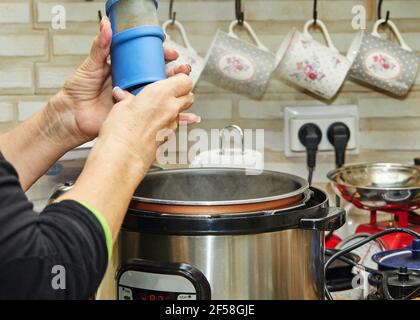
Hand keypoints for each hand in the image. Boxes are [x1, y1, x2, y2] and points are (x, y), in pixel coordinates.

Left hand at [49, 16, 197, 147]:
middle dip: (175, 71)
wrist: (72, 116)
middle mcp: (133, 84)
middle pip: (161, 75)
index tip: (169, 51)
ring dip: (178, 90)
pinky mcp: (137, 116)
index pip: (148, 59)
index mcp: (125, 70)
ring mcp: (137, 100)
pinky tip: (187, 114)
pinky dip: (175, 117)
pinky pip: (158, 115)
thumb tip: (106, 25)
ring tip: (187, 86)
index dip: (161, 54)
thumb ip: (100, 46)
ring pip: (163, 94)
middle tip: (182, 68)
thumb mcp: (90, 65)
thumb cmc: (78, 91)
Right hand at [98, 74, 193, 167]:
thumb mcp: (120, 107)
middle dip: (182, 92)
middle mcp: (171, 108)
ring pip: (183, 111)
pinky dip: (169, 121)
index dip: (180, 77)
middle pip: (189, 95)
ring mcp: (172, 125)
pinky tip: (156, 123)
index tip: (173, 76)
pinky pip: (175, 125)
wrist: (123, 159)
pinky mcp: (169, 138)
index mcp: (160, 94)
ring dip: (176, 107)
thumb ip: (127, 98)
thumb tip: (124, 96)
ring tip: (160, 107)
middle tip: (168, 90)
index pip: (184, 79)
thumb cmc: (120, 133)